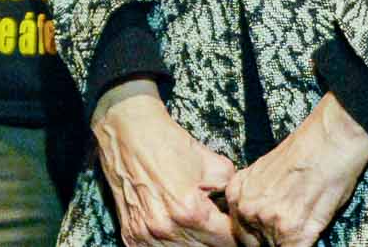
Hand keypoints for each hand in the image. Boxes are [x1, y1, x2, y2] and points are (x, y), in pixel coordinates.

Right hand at [90, 82, 239, 246]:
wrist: (127, 131)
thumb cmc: (168, 144)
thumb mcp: (214, 164)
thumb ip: (233, 192)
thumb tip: (240, 210)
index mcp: (190, 212)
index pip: (227, 241)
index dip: (236, 233)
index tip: (235, 225)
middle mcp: (166, 228)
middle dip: (216, 238)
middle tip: (216, 223)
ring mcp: (145, 235)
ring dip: (195, 242)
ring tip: (196, 223)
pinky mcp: (131, 235)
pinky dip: (170, 242)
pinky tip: (175, 227)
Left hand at [221, 93, 367, 246]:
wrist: (328, 142)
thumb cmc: (302, 152)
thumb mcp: (262, 172)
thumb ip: (253, 196)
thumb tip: (255, 218)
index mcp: (237, 193)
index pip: (238, 230)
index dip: (255, 234)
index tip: (265, 233)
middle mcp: (248, 209)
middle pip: (253, 243)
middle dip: (269, 239)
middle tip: (286, 226)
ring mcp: (269, 222)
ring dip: (287, 241)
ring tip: (302, 220)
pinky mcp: (294, 233)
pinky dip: (303, 244)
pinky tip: (308, 232)